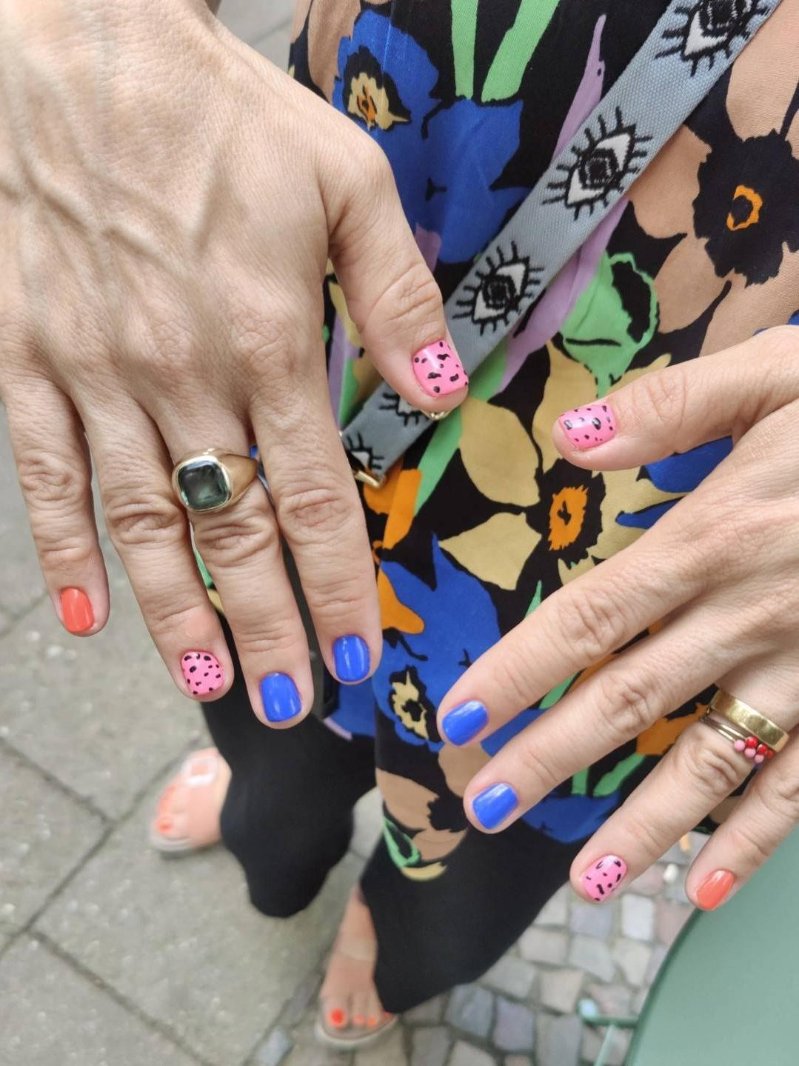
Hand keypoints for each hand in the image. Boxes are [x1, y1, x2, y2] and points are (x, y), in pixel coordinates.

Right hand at [0, 0, 465, 721]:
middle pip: (235, 530)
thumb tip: (447, 394)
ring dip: (179, 615)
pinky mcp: (25, 361)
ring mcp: (95, 375)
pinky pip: (42, 477)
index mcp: (270, 339)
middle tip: (291, 702)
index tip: (359, 654)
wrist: (82, 53)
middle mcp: (181, 376)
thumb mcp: (345, 181)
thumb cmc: (223, 115)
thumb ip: (397, 298)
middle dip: (269, 625)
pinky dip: (65, 552)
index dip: (340, 583)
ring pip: (144, 523)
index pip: (317, 495)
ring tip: (210, 682)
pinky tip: (87, 618)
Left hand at [437, 326, 798, 907]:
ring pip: (715, 759)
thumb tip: (570, 435)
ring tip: (588, 880)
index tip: (461, 714)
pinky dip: (760, 837)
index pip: (592, 615)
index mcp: (721, 533)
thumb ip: (677, 405)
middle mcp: (756, 613)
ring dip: (646, 823)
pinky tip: (712, 887)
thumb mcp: (785, 372)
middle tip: (486, 807)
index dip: (521, 668)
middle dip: (552, 757)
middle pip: (632, 699)